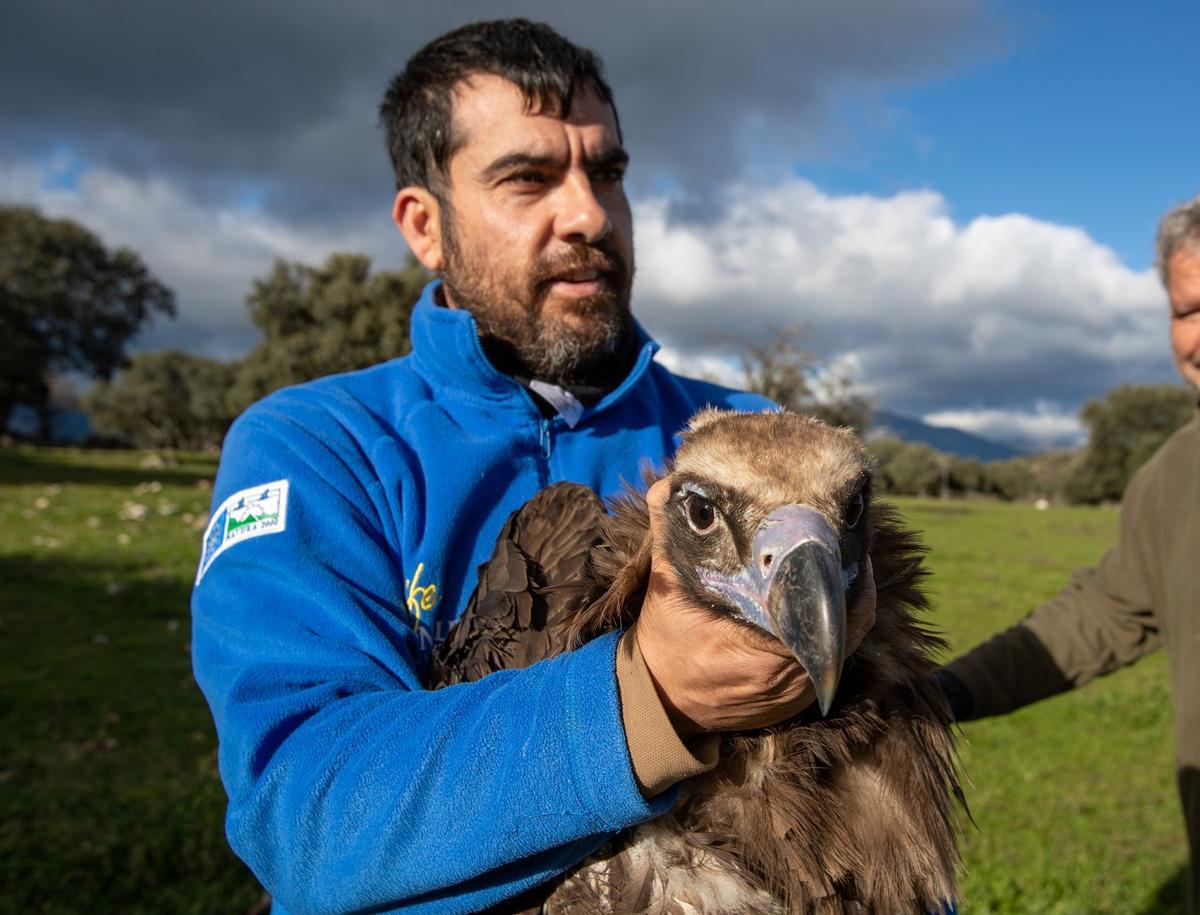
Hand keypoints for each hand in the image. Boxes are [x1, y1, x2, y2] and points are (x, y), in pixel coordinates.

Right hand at [633, 479, 876, 736]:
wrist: (661, 699)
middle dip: (848, 584)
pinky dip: (834, 630)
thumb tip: (667, 487)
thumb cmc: (665, 644)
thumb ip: (670, 537)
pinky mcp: (798, 698)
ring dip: (845, 606)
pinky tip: (828, 600)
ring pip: (843, 642)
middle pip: (845, 626)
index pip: (828, 616)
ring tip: (843, 565)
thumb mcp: (665, 589)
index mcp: (761, 653)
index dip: (846, 578)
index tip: (844, 542)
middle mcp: (788, 678)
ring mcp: (797, 692)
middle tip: (845, 544)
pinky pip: (832, 659)